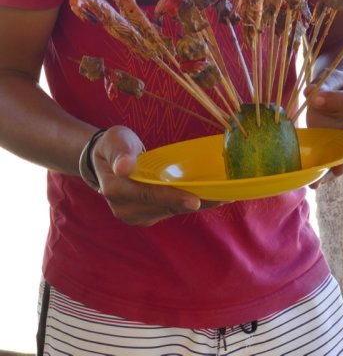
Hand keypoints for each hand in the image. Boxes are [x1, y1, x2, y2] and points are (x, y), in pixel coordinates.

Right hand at [90, 125, 221, 224]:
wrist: (106, 160)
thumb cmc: (113, 145)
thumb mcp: (115, 140)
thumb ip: (120, 152)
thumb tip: (124, 166)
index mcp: (115, 188)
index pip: (147, 194)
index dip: (172, 197)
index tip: (195, 200)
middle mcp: (124, 208)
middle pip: (164, 206)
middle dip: (193, 202)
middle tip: (223, 197)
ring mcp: (135, 215)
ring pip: (170, 210)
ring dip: (196, 205)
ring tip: (222, 197)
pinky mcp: (147, 216)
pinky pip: (171, 210)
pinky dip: (189, 204)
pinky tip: (209, 198)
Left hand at [304, 68, 342, 182]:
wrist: (336, 95)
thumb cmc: (339, 85)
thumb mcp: (334, 77)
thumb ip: (325, 84)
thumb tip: (311, 93)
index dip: (340, 100)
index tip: (315, 99)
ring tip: (338, 170)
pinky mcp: (341, 154)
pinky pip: (337, 166)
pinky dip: (326, 176)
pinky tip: (314, 182)